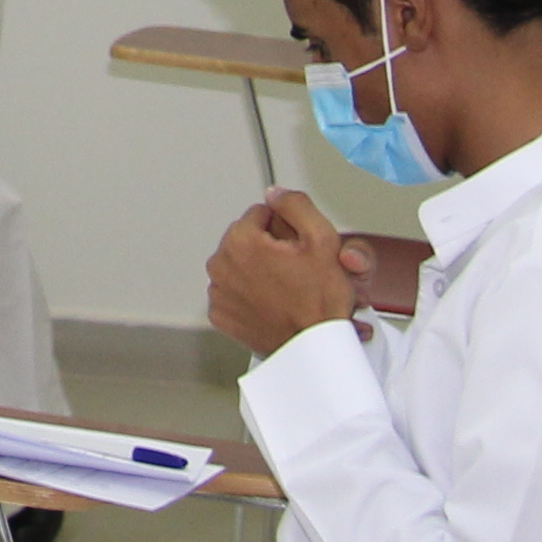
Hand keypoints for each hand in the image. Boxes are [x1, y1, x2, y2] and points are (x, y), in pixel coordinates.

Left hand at [208, 188, 356, 357]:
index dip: (285, 227)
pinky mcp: (221, 315)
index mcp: (241, 241)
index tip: (297, 248)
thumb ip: (296, 205)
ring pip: (239, 265)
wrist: (314, 348)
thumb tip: (275, 193)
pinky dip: (249, 294)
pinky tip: (272, 302)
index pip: (261, 213)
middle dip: (269, 248)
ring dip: (258, 270)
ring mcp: (219, 292)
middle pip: (247, 239)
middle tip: (295, 269)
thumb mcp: (322, 240)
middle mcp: (221, 265)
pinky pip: (233, 292)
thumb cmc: (319, 302)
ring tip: (285, 287)